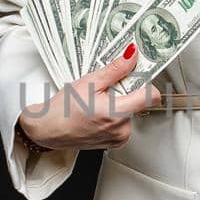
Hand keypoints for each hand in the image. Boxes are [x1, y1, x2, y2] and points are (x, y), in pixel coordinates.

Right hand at [18, 44, 162, 152]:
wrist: (48, 130)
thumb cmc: (63, 109)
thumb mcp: (89, 82)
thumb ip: (115, 69)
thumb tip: (132, 56)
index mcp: (116, 114)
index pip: (151, 97)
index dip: (147, 83)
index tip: (140, 75)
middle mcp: (121, 130)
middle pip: (139, 103)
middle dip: (126, 93)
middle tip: (107, 90)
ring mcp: (119, 138)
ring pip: (131, 113)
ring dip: (119, 105)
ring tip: (98, 103)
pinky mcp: (115, 143)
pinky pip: (124, 124)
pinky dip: (115, 116)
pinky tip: (98, 113)